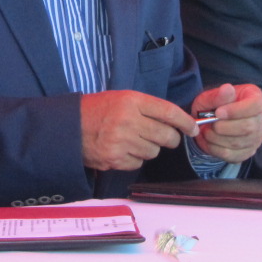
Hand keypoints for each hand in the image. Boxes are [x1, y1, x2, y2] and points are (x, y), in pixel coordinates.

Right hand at [79, 90, 193, 170]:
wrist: (68, 127)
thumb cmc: (97, 110)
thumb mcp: (121, 98)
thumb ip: (147, 108)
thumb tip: (175, 121)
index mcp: (131, 101)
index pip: (168, 112)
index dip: (185, 122)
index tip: (193, 128)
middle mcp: (128, 120)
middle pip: (166, 135)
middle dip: (170, 138)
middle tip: (164, 137)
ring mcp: (121, 141)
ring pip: (154, 151)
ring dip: (149, 148)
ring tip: (134, 140)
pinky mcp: (115, 159)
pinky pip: (139, 163)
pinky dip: (135, 158)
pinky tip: (123, 149)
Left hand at [190, 82, 261, 163]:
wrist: (210, 120)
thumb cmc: (214, 105)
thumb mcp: (210, 96)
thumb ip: (218, 95)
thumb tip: (227, 89)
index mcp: (256, 98)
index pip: (255, 105)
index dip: (236, 110)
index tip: (218, 112)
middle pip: (249, 127)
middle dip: (224, 127)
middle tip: (209, 124)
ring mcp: (257, 136)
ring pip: (240, 142)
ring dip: (218, 139)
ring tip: (206, 132)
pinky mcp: (249, 151)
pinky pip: (234, 155)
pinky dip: (217, 150)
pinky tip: (209, 142)